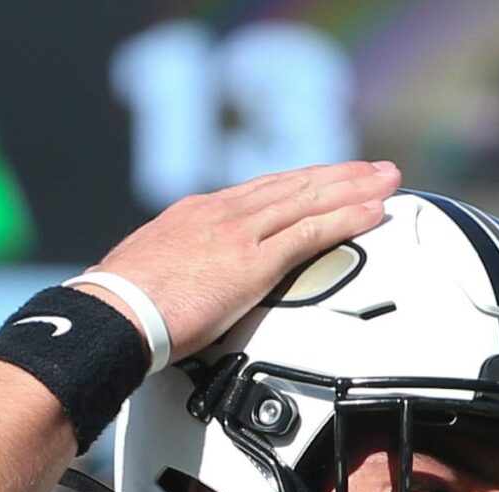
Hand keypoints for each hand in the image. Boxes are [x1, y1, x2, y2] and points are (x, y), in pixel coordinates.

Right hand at [85, 162, 400, 361]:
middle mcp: (221, 214)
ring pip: (308, 200)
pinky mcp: (251, 261)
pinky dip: (346, 218)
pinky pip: (310, 232)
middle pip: (290, 186)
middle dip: (335, 176)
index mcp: (194, 215)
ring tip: (386, 182)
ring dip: (353, 188)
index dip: (295, 185)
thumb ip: (169, 274)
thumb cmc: (119, 310)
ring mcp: (238, 234)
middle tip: (372, 170)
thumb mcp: (143, 276)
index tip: (320, 181)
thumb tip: (169, 291)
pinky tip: (373, 212)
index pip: (257, 192)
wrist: (112, 316)